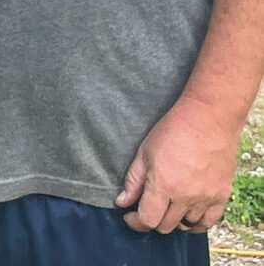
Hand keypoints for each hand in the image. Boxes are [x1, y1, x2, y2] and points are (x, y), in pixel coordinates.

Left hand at [114, 94, 239, 232]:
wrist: (207, 119)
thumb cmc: (173, 130)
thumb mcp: (144, 151)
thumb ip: (133, 180)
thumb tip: (122, 202)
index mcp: (164, 185)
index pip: (148, 220)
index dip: (135, 222)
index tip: (130, 215)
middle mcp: (185, 197)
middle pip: (165, 226)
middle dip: (152, 219)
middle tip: (147, 206)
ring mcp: (205, 199)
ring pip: (186, 225)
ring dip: (173, 220)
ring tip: (167, 205)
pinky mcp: (221, 196)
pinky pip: (208, 222)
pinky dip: (196, 223)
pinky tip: (188, 213)